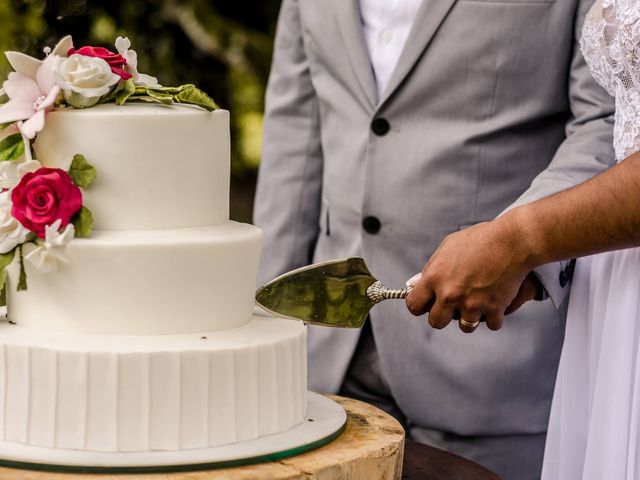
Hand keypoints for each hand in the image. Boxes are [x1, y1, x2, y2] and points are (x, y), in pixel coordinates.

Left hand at [406, 216, 535, 331]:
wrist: (513, 240)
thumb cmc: (480, 239)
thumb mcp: (448, 246)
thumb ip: (431, 268)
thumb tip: (416, 283)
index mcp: (434, 278)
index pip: (414, 305)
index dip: (419, 306)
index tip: (426, 304)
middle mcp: (450, 294)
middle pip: (436, 322)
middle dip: (443, 316)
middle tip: (453, 306)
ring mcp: (472, 304)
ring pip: (465, 327)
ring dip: (470, 317)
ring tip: (477, 302)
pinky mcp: (494, 309)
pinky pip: (490, 324)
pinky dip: (494, 316)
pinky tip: (496, 301)